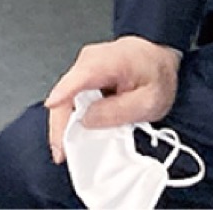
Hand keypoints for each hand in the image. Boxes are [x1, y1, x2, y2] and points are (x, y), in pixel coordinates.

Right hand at [44, 37, 181, 165]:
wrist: (160, 59)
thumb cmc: (158, 75)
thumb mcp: (149, 101)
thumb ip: (118, 111)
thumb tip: (86, 121)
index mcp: (109, 62)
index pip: (80, 77)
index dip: (62, 94)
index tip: (52, 110)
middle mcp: (91, 60)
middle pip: (65, 93)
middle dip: (61, 124)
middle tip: (64, 153)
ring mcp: (85, 67)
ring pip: (65, 98)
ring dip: (65, 124)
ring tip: (72, 149)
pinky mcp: (84, 76)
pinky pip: (71, 98)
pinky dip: (72, 118)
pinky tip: (78, 133)